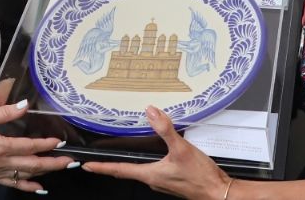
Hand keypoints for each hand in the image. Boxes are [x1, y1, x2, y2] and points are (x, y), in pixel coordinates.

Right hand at [0, 99, 77, 193]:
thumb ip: (5, 112)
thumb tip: (24, 105)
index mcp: (0, 146)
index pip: (29, 146)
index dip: (46, 144)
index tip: (59, 141)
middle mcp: (1, 162)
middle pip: (33, 165)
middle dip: (53, 163)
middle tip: (69, 161)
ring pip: (25, 175)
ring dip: (44, 173)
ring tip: (60, 168)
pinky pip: (12, 184)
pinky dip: (28, 187)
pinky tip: (39, 189)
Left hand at [83, 106, 231, 199]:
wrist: (218, 192)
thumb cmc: (201, 177)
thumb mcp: (181, 150)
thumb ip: (165, 130)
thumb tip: (151, 112)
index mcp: (150, 174)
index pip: (119, 170)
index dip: (101, 167)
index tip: (86, 165)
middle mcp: (153, 179)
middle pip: (126, 172)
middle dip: (111, 166)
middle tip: (97, 160)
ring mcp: (162, 181)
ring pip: (140, 171)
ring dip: (128, 164)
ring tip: (119, 155)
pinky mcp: (172, 180)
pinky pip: (153, 171)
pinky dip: (145, 163)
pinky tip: (151, 156)